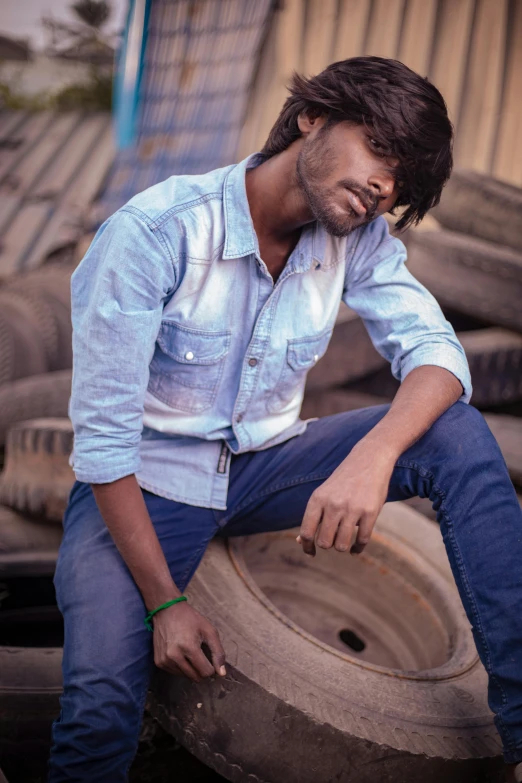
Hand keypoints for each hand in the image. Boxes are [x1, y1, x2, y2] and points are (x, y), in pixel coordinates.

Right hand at [152, 601, 226, 681]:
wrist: (166, 610)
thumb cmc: (190, 619)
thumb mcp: (209, 631)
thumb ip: (218, 652)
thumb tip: (222, 673)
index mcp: (189, 647)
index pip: (206, 672)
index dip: (211, 667)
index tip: (209, 657)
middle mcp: (174, 656)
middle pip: (196, 677)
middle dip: (201, 669)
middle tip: (200, 654)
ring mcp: (165, 660)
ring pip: (186, 676)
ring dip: (191, 668)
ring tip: (188, 651)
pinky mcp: (159, 662)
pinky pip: (175, 673)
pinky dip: (181, 667)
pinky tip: (180, 653)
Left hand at [297, 442, 394, 556]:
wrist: (369, 459)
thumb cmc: (343, 481)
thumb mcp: (324, 494)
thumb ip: (313, 517)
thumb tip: (300, 542)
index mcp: (317, 499)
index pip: (306, 532)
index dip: (307, 546)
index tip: (311, 552)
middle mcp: (333, 504)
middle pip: (324, 542)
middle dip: (327, 544)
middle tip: (332, 539)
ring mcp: (352, 508)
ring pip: (341, 545)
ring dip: (342, 547)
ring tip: (344, 542)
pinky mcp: (370, 512)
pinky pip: (362, 540)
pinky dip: (358, 548)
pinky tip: (356, 547)